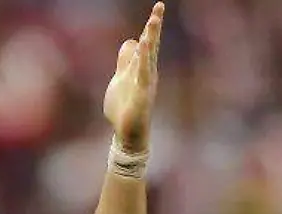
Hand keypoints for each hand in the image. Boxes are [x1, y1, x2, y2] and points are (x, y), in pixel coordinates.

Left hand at [103, 3, 163, 152]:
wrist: (126, 133)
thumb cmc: (124, 107)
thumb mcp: (121, 78)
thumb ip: (125, 61)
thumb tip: (131, 40)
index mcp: (140, 67)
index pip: (146, 42)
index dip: (149, 27)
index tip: (158, 8)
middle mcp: (146, 71)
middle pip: (151, 44)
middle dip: (154, 25)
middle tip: (159, 6)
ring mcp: (145, 81)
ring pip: (149, 55)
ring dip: (152, 37)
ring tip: (154, 19)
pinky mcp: (142, 92)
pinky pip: (143, 71)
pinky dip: (144, 57)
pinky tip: (145, 43)